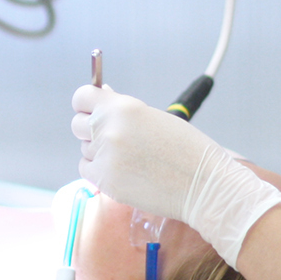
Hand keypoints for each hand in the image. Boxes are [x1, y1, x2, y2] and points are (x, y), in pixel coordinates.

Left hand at [70, 83, 216, 219]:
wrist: (204, 184)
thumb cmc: (187, 150)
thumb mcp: (155, 118)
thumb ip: (124, 109)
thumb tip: (103, 95)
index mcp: (124, 107)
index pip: (81, 97)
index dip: (86, 104)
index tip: (92, 110)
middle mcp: (109, 129)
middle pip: (77, 124)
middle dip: (91, 130)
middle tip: (116, 139)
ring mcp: (105, 156)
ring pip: (85, 149)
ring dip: (99, 152)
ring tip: (131, 158)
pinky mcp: (105, 180)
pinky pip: (86, 169)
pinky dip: (99, 171)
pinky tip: (124, 171)